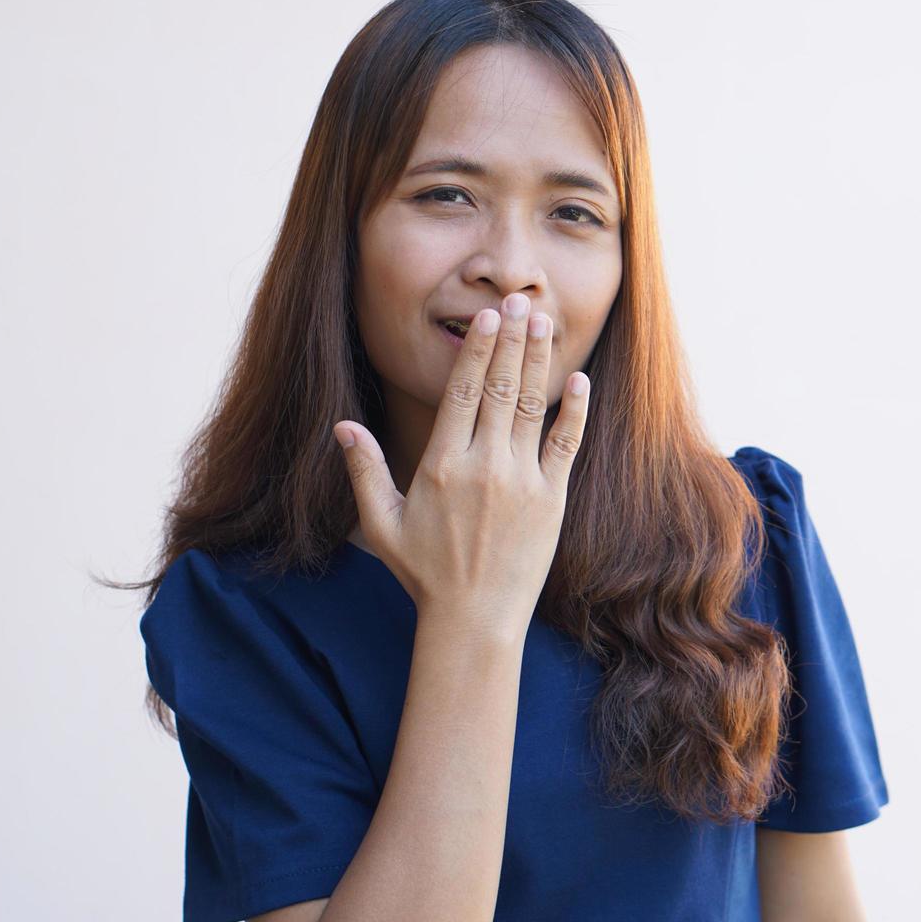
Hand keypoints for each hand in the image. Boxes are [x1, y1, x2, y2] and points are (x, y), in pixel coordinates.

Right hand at [333, 292, 590, 645]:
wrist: (474, 621)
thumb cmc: (424, 573)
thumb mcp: (382, 524)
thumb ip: (364, 471)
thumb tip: (342, 427)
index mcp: (441, 465)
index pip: (461, 393)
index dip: (476, 350)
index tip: (486, 318)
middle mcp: (483, 466)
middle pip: (499, 388)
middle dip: (510, 340)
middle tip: (518, 300)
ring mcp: (521, 481)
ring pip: (532, 407)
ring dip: (538, 362)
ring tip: (542, 322)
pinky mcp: (551, 500)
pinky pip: (566, 445)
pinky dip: (574, 411)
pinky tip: (578, 381)